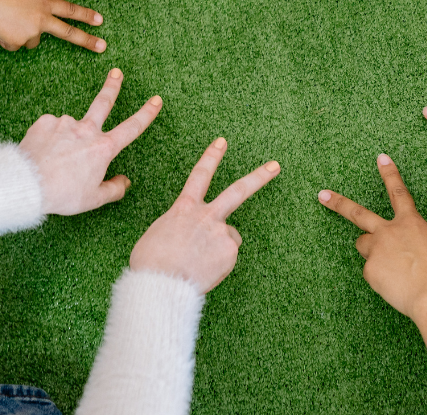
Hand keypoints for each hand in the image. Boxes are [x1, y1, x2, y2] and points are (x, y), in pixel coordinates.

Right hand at [0, 0, 106, 51]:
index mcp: (44, 3)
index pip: (69, 10)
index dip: (86, 15)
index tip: (100, 21)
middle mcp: (40, 20)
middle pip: (67, 33)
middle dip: (87, 41)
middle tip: (102, 47)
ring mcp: (29, 32)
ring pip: (32, 40)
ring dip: (25, 34)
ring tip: (9, 19)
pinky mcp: (15, 42)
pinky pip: (14, 45)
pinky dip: (8, 39)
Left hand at [21, 68, 163, 214]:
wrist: (27, 184)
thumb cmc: (62, 194)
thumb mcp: (93, 199)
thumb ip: (114, 189)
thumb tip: (125, 181)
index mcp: (103, 148)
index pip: (132, 127)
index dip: (146, 113)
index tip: (156, 100)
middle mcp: (86, 130)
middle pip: (104, 102)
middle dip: (113, 86)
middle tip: (116, 73)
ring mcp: (65, 123)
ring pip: (70, 128)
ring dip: (66, 138)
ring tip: (55, 160)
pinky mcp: (45, 122)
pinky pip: (51, 129)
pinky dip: (49, 139)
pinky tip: (43, 152)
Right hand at [128, 137, 279, 292]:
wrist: (161, 284)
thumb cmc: (151, 263)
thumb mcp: (158, 235)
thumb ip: (179, 228)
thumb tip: (189, 236)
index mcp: (185, 208)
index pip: (200, 174)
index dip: (211, 157)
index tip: (222, 142)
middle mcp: (207, 216)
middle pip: (238, 191)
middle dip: (258, 177)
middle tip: (275, 166)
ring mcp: (221, 233)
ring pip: (229, 236)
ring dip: (219, 247)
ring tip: (199, 262)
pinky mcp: (230, 252)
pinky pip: (227, 257)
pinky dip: (218, 265)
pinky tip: (204, 271)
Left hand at [318, 154, 426, 318]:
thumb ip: (420, 245)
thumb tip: (412, 254)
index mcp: (412, 223)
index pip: (398, 192)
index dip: (389, 174)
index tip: (381, 158)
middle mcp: (389, 232)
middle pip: (358, 213)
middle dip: (338, 203)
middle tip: (322, 195)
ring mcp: (377, 250)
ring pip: (363, 246)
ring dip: (371, 252)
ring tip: (390, 267)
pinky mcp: (370, 271)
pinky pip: (372, 274)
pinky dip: (381, 280)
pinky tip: (396, 287)